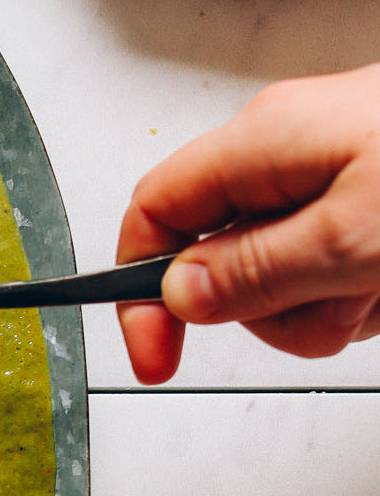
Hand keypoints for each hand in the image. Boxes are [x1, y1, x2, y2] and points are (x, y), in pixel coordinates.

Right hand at [117, 64, 379, 382]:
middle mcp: (290, 153)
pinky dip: (369, 291)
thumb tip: (179, 294)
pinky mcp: (374, 199)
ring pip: (286, 277)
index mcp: (264, 143)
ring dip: (331, 307)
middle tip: (333, 307)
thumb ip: (255, 271)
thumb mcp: (352, 239)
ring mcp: (336, 176)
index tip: (156, 352)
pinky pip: (339, 268)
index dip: (139, 289)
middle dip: (272, 309)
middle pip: (224, 259)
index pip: (154, 214)